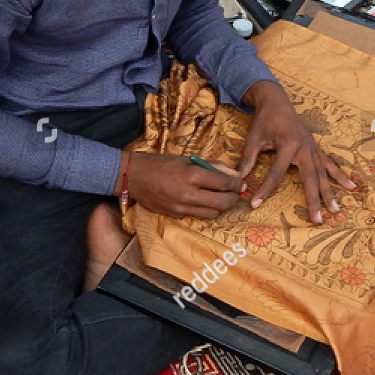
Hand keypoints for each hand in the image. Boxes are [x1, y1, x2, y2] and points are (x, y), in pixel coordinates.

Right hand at [127, 153, 242, 219]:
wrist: (134, 177)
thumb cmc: (161, 163)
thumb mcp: (188, 159)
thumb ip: (213, 166)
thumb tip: (235, 175)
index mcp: (192, 175)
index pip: (223, 184)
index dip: (236, 185)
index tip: (240, 183)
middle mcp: (188, 194)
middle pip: (222, 203)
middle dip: (233, 199)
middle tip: (236, 194)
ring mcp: (181, 207)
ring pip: (212, 213)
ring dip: (221, 206)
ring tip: (222, 198)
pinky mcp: (175, 215)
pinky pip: (197, 215)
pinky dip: (205, 209)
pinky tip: (203, 201)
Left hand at [239, 80, 354, 222]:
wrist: (277, 102)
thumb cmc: (264, 120)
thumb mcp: (253, 138)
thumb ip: (247, 158)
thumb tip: (238, 178)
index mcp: (288, 145)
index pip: (276, 173)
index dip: (265, 189)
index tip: (255, 204)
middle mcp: (304, 149)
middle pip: (310, 179)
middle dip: (314, 200)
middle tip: (316, 220)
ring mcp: (313, 149)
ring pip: (323, 174)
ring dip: (330, 193)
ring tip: (336, 210)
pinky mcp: (316, 149)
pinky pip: (330, 164)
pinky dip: (340, 176)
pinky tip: (350, 187)